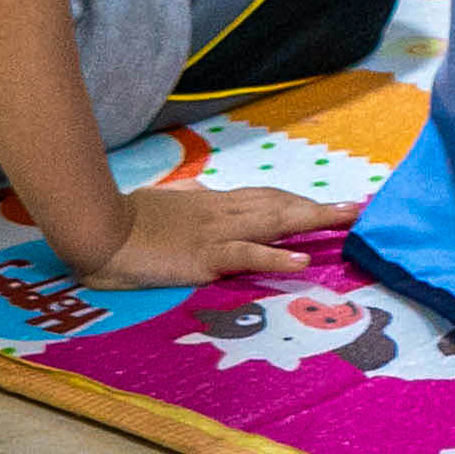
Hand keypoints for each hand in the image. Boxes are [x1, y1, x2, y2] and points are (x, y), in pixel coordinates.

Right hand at [69, 179, 336, 286]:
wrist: (98, 227)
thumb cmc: (124, 219)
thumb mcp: (162, 204)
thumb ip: (184, 200)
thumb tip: (198, 192)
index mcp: (212, 203)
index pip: (264, 197)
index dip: (295, 199)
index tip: (323, 202)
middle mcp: (222, 213)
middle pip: (279, 205)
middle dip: (319, 207)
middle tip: (357, 207)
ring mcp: (215, 233)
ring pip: (273, 222)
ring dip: (313, 220)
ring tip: (348, 220)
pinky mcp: (203, 257)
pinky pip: (246, 256)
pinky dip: (276, 258)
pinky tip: (301, 261)